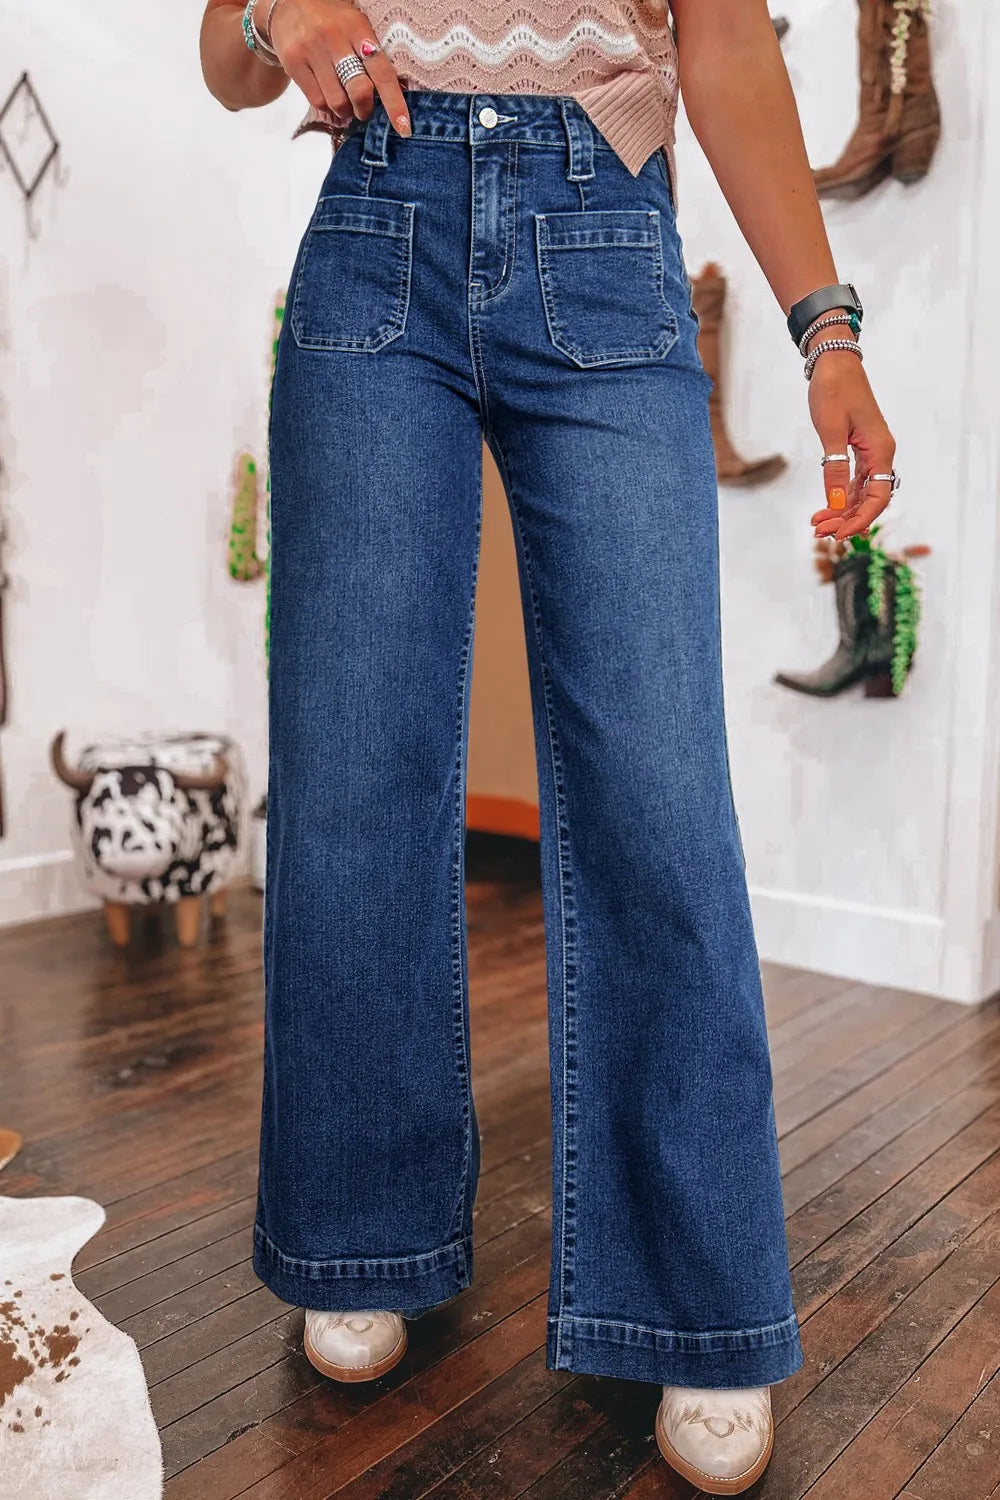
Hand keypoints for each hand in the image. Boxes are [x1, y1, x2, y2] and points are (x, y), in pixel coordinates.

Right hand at [262, 0, 409, 135]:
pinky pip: (317, 100)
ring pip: (337, 101)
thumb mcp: (356, 26)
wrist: (289, 2)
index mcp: (357, 27)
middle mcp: (335, 37)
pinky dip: (326, 106)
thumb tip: (387, 98)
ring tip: (344, 102)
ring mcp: (312, 49)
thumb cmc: (332, 20)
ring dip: (345, 111)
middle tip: (363, 110)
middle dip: (365, 109)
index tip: (403, 128)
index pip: (382, 72)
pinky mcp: (293, 62)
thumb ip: (371, 56)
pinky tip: (327, 95)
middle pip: (359, 91)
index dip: (395, 104)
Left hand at [808, 346, 896, 540]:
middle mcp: (881, 453)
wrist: (834, 363)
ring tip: (818, 524)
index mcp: (880, 450)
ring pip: (862, 492)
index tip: (837, 534)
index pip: (878, 497)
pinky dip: (842, 495)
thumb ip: (835, 469)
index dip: (860, 520)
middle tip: (818, 532)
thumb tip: (837, 503)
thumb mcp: (831, 431)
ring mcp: (872, 451)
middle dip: (846, 519)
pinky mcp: (861, 448)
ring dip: (843, 510)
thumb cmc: (833, 390)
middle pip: (871, 499)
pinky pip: (857, 480)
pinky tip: (827, 507)